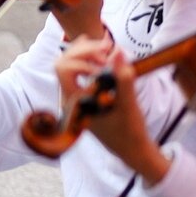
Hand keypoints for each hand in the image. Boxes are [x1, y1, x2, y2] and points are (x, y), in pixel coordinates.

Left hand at [57, 45, 168, 181]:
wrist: (131, 149)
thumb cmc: (129, 131)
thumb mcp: (129, 105)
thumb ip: (123, 78)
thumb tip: (118, 52)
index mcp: (74, 103)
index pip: (64, 68)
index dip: (83, 57)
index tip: (107, 59)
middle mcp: (70, 99)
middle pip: (64, 63)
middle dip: (85, 51)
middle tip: (108, 47)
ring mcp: (76, 97)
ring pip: (70, 65)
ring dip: (86, 53)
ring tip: (107, 49)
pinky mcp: (85, 96)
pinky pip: (79, 72)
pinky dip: (89, 60)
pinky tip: (103, 54)